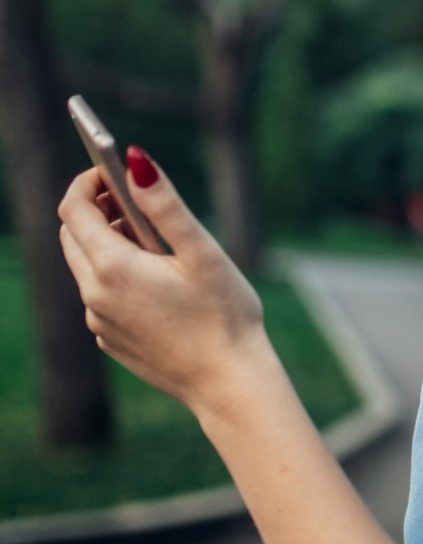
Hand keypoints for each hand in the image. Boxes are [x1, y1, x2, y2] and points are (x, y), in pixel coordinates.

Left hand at [57, 148, 267, 420]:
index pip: (74, 208)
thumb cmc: (225, 315)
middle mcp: (94, 295)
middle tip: (138, 203)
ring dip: (109, 245)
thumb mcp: (201, 252)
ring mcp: (99, 322)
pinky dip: (119, 278)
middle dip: (97, 210)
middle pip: (73, 236)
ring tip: (157, 245)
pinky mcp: (111, 340)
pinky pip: (101, 298)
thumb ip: (165, 204)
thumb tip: (134, 160)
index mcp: (112, 267)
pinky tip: (161, 286)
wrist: (228, 384)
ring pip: (87, 268)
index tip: (113, 170)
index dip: (89, 181)